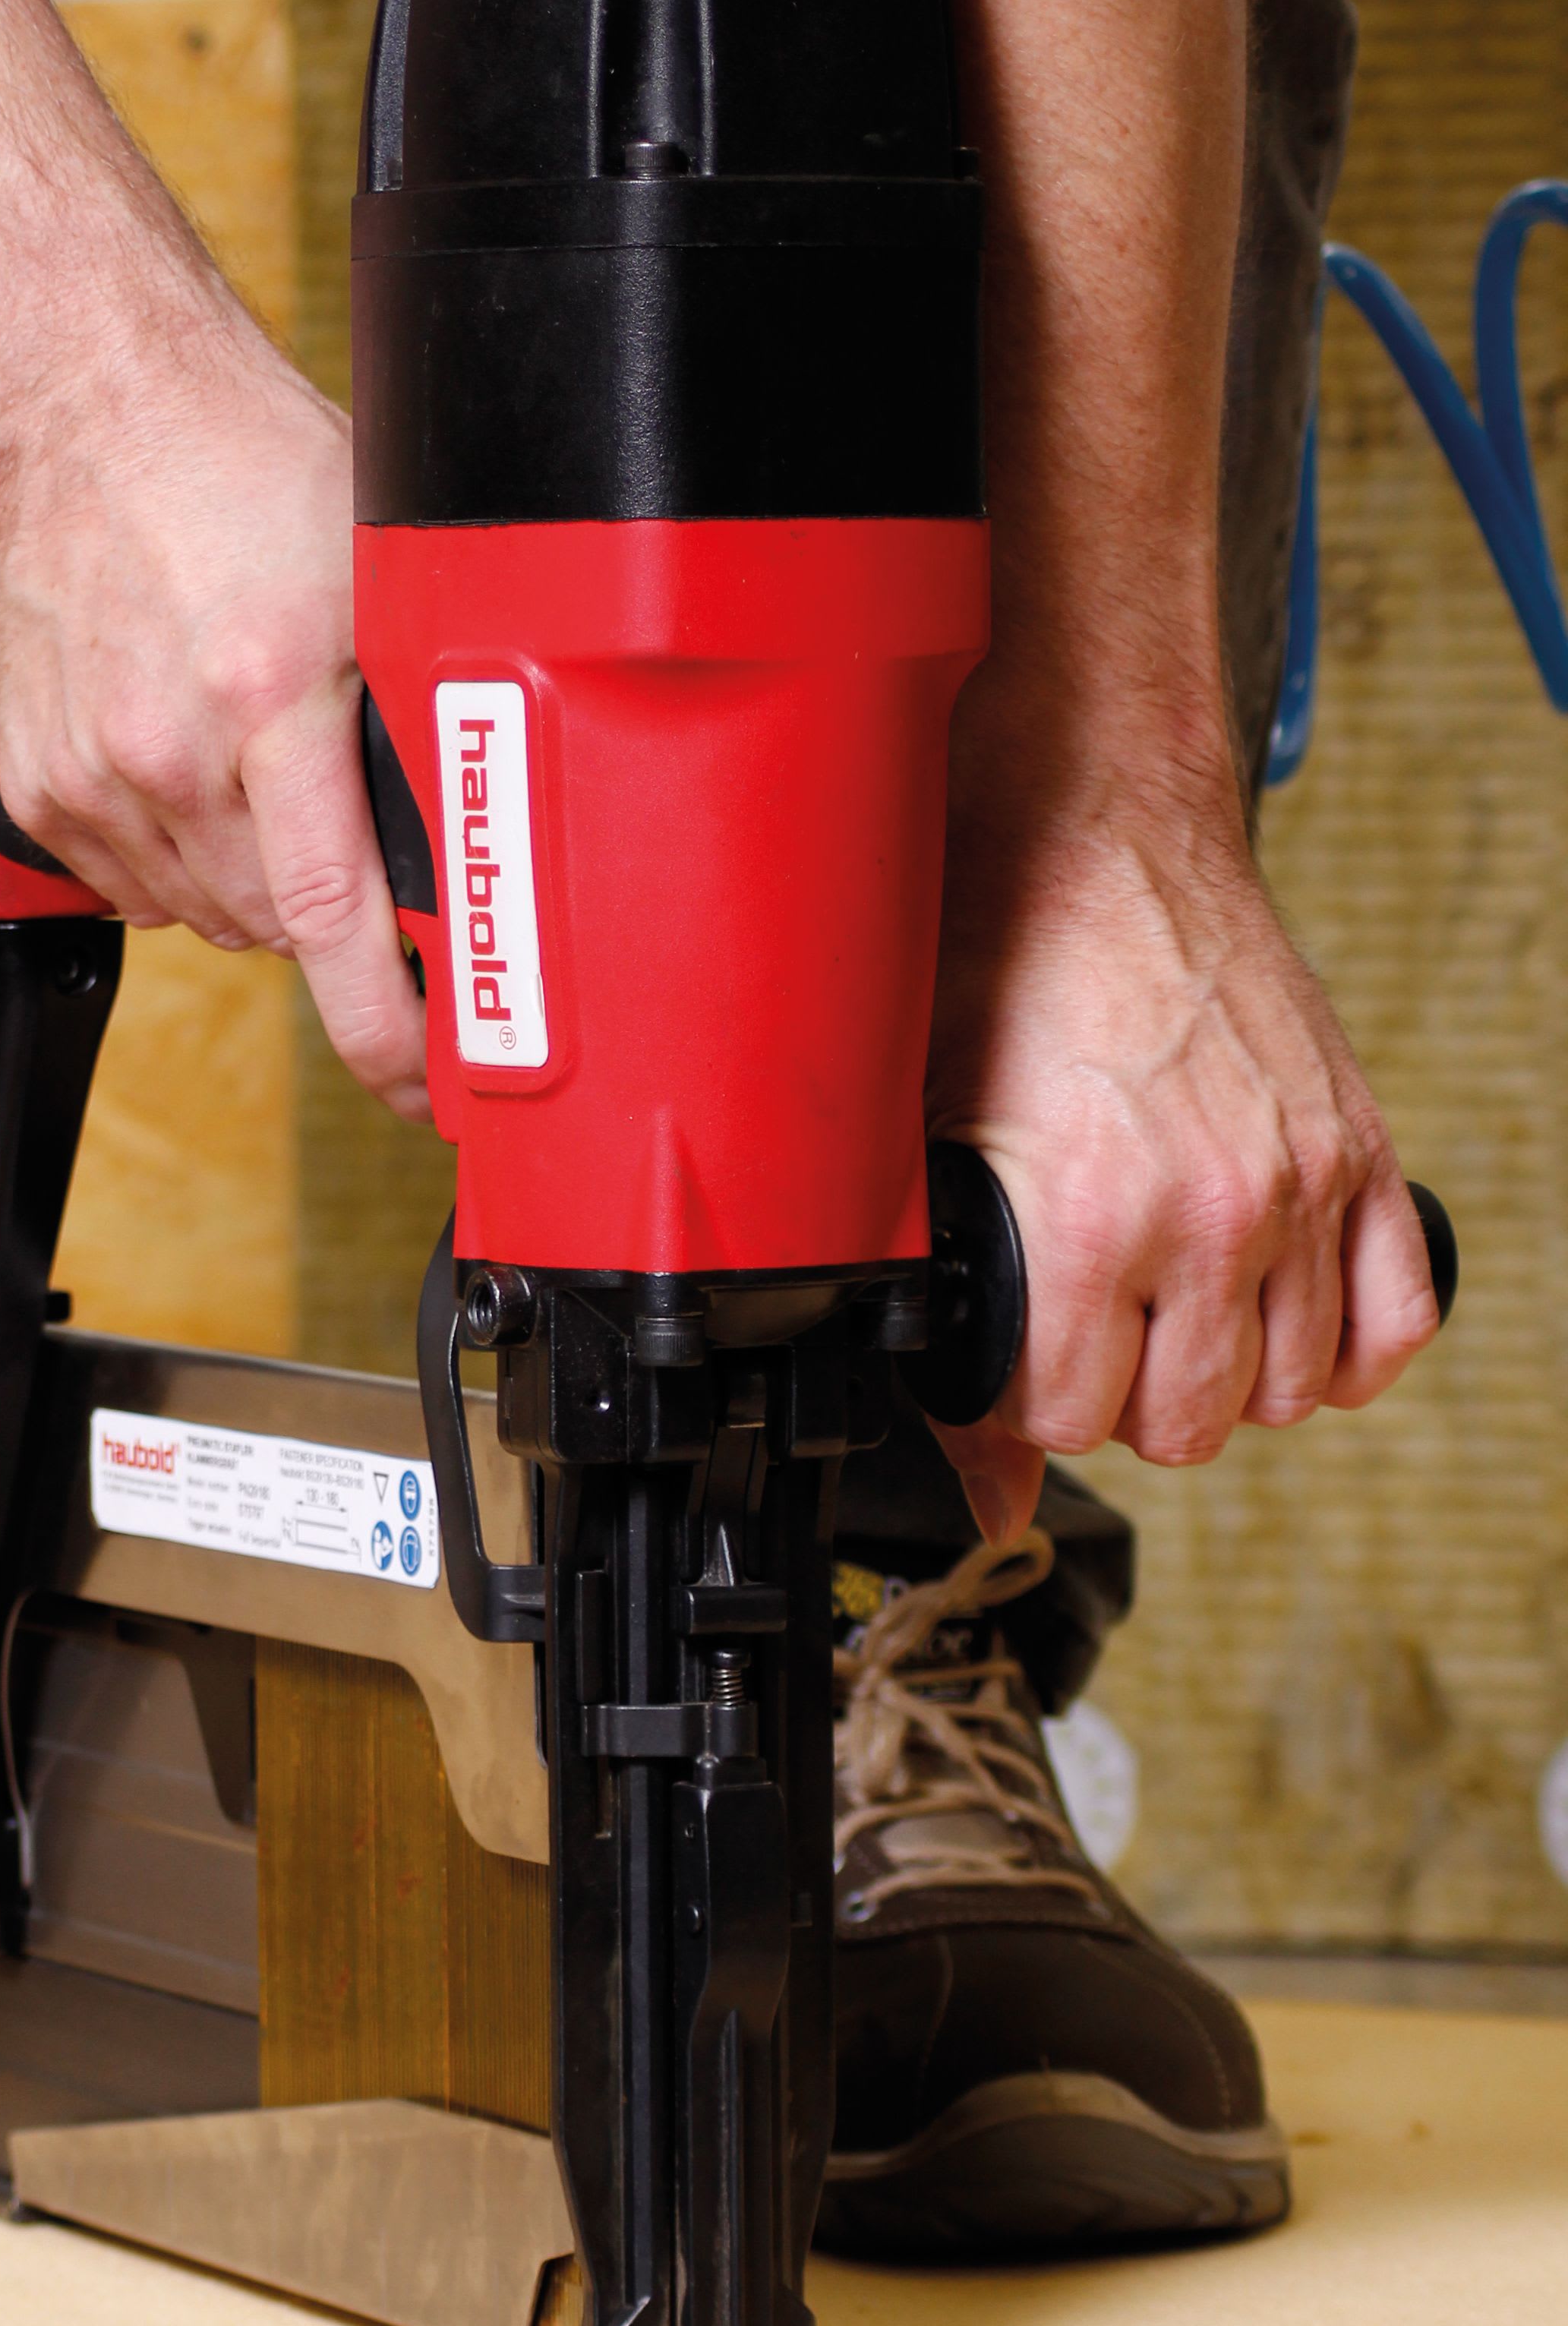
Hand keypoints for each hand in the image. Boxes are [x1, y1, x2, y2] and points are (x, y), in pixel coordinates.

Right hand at [0, 318, 427, 1119]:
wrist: (84, 404)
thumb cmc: (244, 466)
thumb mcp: (373, 573)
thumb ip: (414, 704)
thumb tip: (482, 826)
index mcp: (267, 702)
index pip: (333, 920)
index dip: (386, 1032)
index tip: (423, 1092)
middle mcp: (170, 753)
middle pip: (273, 930)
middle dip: (329, 918)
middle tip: (353, 843)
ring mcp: (93, 773)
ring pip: (204, 912)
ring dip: (252, 882)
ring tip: (263, 773)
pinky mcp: (38, 781)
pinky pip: (129, 881)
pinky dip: (177, 854)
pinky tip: (193, 767)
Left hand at [924, 765, 1441, 1544]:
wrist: (1098, 835)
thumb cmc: (998, 963)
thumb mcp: (928, 1141)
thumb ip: (949, 1319)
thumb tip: (988, 1490)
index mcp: (1089, 1219)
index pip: (1069, 1418)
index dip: (1024, 1396)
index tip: (1011, 1349)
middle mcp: (1211, 1214)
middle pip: (1188, 1423)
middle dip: (1123, 1398)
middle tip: (1087, 1331)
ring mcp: (1302, 1185)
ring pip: (1288, 1392)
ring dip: (1223, 1376)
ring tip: (1166, 1317)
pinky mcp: (1361, 1149)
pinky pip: (1396, 1319)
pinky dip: (1343, 1349)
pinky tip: (1275, 1320)